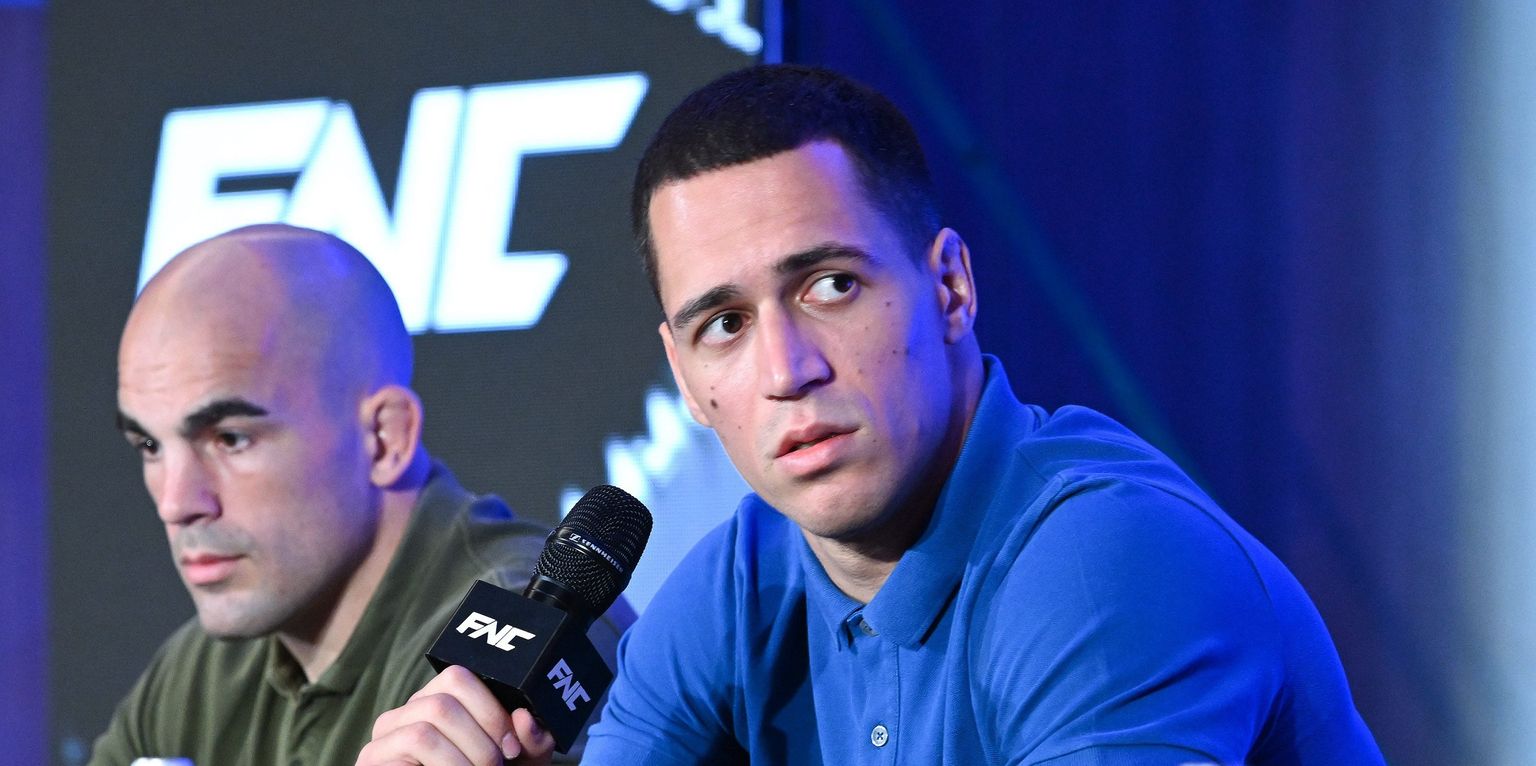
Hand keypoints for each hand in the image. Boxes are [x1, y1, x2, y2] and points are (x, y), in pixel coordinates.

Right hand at [356, 665, 555, 765]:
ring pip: (429, 724)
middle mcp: (406, 713)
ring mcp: (385, 736)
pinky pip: (414, 744)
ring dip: (465, 757)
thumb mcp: (518, 761)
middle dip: (481, 737)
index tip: (512, 746)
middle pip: (443, 700)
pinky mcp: (373, 759)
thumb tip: (526, 719)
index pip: (458, 677)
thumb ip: (531, 741)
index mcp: (438, 701)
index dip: (491, 709)